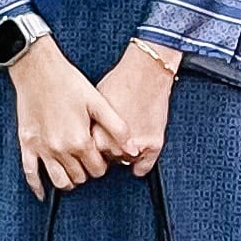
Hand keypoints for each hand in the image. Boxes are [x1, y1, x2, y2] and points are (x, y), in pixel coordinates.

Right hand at [9, 44, 125, 198]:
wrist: (38, 69)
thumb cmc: (69, 82)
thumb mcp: (98, 102)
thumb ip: (118, 128)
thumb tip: (133, 150)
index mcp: (80, 140)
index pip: (98, 170)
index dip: (103, 164)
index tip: (101, 155)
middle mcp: (60, 149)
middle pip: (79, 177)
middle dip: (87, 172)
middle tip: (88, 160)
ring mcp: (42, 149)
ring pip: (58, 181)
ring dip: (68, 181)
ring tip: (73, 171)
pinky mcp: (27, 145)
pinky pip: (30, 173)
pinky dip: (37, 186)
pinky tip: (43, 194)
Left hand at [94, 44, 179, 176]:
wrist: (145, 72)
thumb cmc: (119, 83)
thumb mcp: (95, 107)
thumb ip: (91, 129)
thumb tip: (86, 142)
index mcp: (96, 138)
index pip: (89, 156)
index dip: (93, 146)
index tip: (97, 138)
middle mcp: (113, 147)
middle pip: (107, 160)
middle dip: (109, 151)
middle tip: (114, 133)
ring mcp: (134, 149)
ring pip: (125, 162)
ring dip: (125, 154)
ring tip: (128, 131)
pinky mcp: (153, 147)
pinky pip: (142, 168)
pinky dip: (141, 163)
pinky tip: (139, 148)